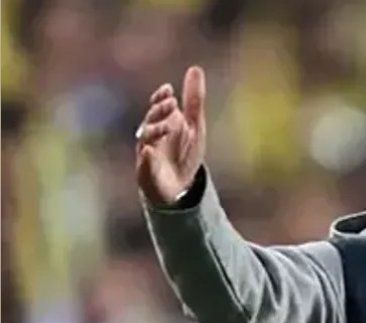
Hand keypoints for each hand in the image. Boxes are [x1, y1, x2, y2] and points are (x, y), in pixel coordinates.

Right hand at [135, 66, 206, 205]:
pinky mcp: (147, 173)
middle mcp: (151, 136)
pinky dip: (146, 158)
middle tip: (172, 103)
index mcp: (162, 123)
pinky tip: (149, 151)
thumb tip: (195, 68)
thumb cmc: (184, 153)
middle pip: (151, 120)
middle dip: (159, 111)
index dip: (161, 97)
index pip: (157, 106)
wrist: (180, 186)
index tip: (169, 89)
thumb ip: (194, 100)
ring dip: (155, 131)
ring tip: (168, 126)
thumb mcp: (194, 125)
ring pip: (146, 140)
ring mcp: (147, 154)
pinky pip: (144, 165)